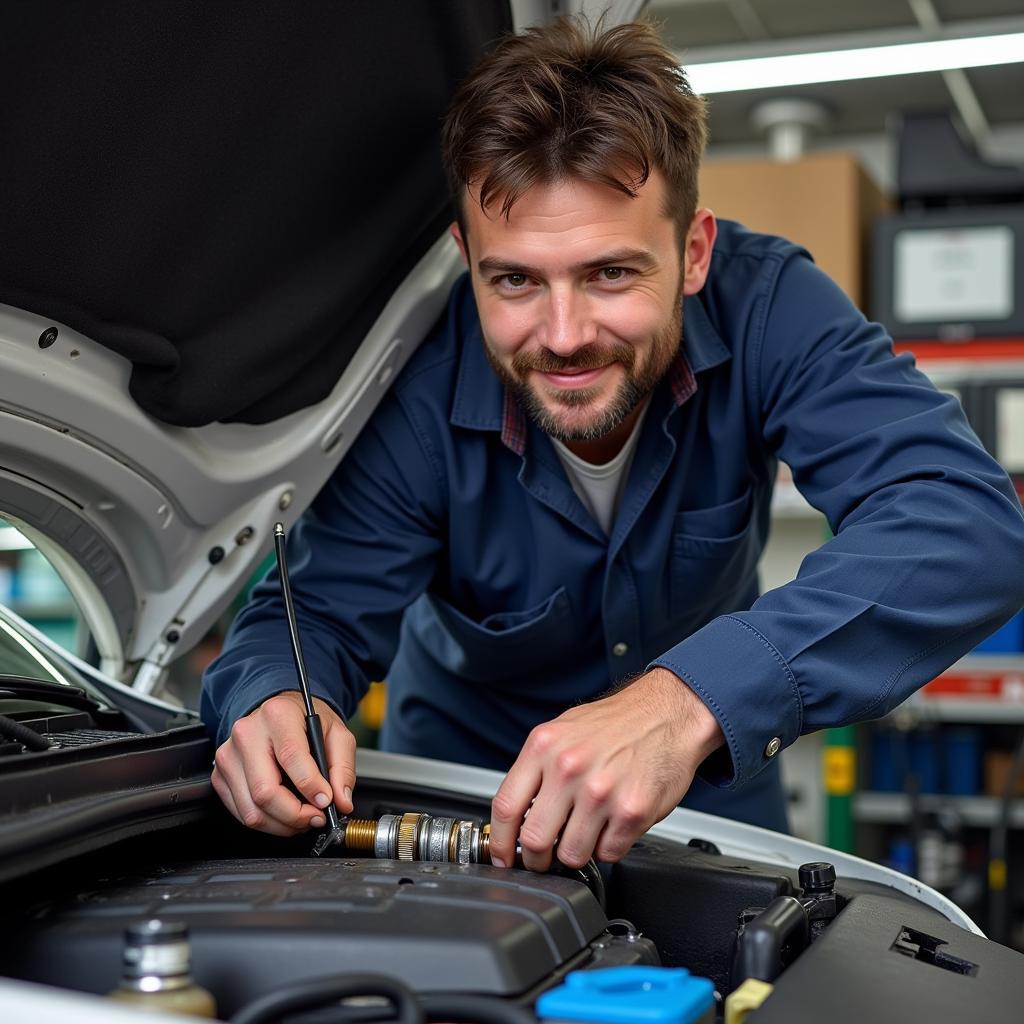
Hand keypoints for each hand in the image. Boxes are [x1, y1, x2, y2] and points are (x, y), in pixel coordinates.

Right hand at [211, 692, 355, 835]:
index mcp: (278, 715)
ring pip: (251, 810)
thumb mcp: (336, 733)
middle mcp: (247, 734)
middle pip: (265, 792)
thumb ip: (343, 767)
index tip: (326, 801)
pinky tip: (284, 814)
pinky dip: (266, 822)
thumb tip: (341, 801)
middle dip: (295, 815)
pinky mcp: (220, 776)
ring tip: (302, 818)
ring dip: (282, 825)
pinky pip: (241, 813)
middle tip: (316, 817)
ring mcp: (229, 756)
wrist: (278, 713)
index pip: (291, 757)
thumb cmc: (304, 721)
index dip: (310, 787)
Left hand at [488, 668, 723, 870]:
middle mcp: (569, 768)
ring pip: (571, 855)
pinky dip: (609, 847)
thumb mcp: (562, 731)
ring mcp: (601, 792)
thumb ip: (536, 769)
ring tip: (587, 830)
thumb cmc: (616, 723)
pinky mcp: (632, 811)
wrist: (667, 713)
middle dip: (536, 860)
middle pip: (534, 840)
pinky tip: (613, 824)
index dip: (499, 843)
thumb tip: (516, 812)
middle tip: (544, 858)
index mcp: (544, 747)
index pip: (505, 807)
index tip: (502, 857)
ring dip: (576, 852)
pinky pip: (608, 853)